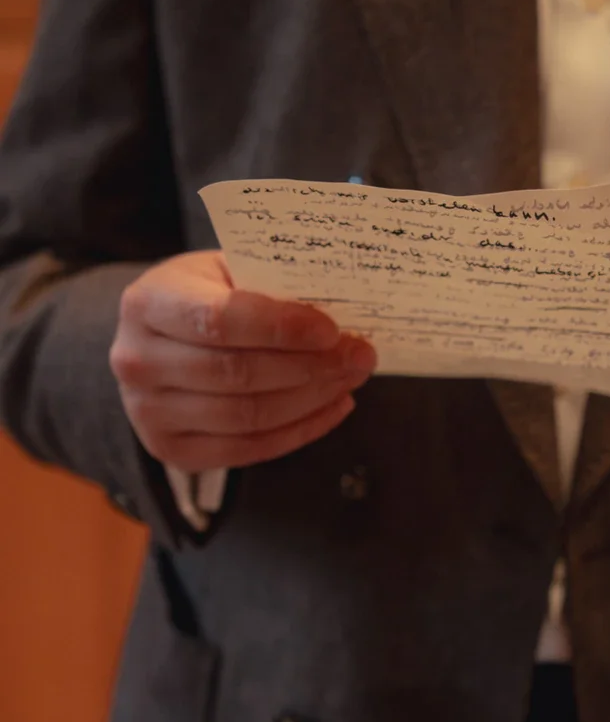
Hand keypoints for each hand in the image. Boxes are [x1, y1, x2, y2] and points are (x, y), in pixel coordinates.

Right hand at [110, 250, 376, 472]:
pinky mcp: (171, 450)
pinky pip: (249, 450)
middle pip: (237, 374)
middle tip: (360, 356)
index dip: (281, 328)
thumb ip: (271, 283)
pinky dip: (301, 430)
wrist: (157, 338)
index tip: (332, 330)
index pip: (220, 321)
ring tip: (350, 378)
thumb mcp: (225, 271)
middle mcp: (137, 360)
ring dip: (313, 399)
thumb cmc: (204, 295)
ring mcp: (148, 412)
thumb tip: (344, 308)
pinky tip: (332, 406)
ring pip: (248, 416)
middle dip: (311, 367)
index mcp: (147, 301)